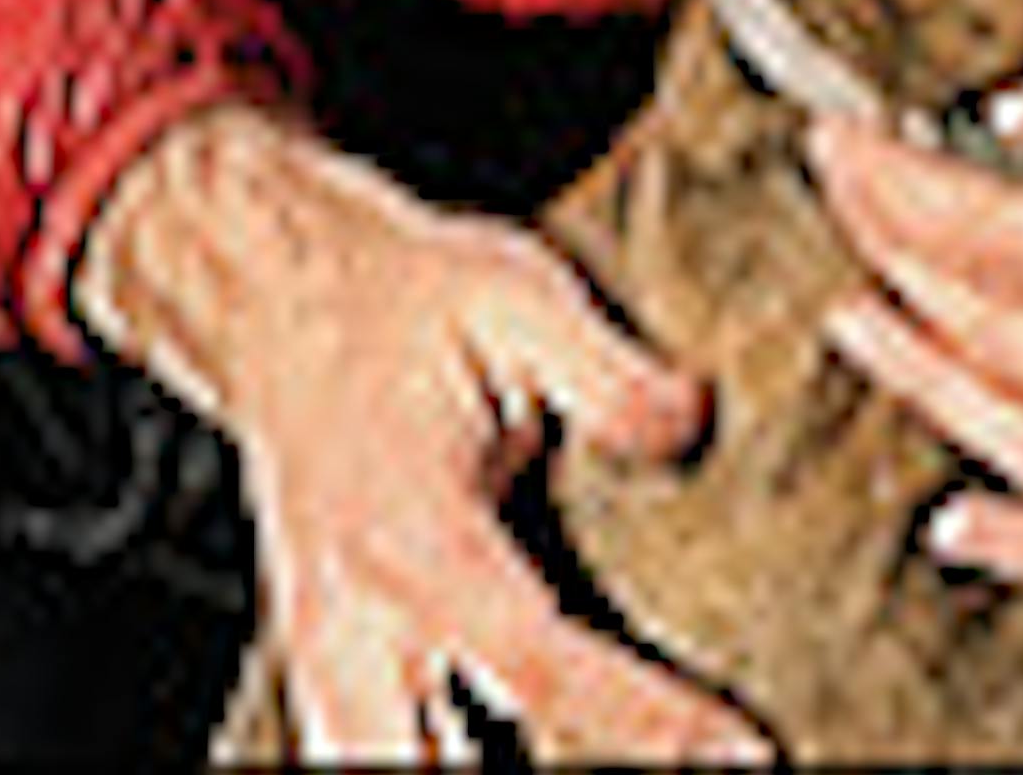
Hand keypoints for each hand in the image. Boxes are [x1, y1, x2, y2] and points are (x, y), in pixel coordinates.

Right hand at [75, 101, 765, 764]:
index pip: (538, 657)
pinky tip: (524, 754)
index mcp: (414, 533)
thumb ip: (608, 373)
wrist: (283, 301)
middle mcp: (355, 622)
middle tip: (677, 773)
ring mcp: (328, 662)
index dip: (644, 721)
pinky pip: (370, 761)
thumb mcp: (518, 294)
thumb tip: (690, 424)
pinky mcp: (328, 674)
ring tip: (617, 764)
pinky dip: (437, 771)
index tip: (740, 752)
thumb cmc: (407, 298)